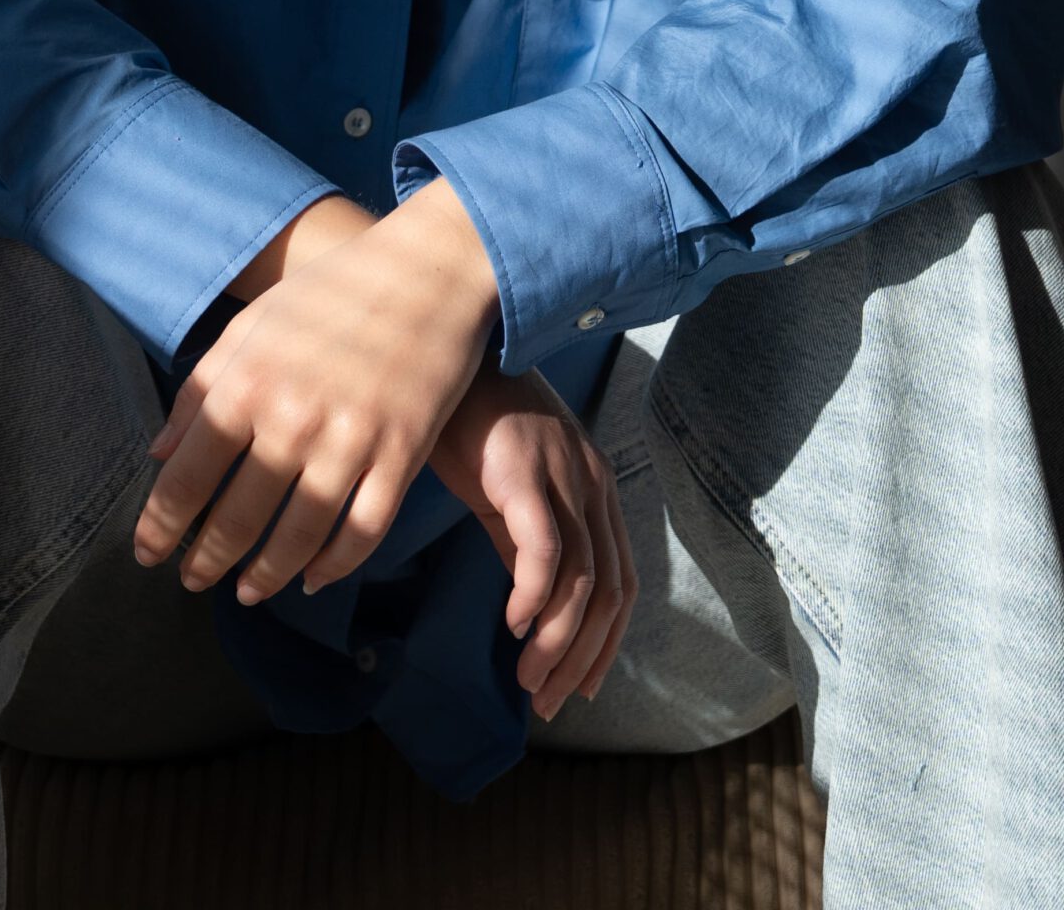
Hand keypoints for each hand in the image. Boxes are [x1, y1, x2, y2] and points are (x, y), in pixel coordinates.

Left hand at [132, 195, 497, 599]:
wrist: (429, 267)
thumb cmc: (333, 292)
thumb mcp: (253, 324)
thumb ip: (202, 387)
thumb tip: (159, 453)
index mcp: (248, 381)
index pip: (188, 475)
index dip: (161, 525)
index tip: (147, 554)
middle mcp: (294, 417)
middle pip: (238, 518)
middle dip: (207, 559)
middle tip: (192, 580)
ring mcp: (352, 440)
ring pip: (298, 538)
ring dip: (266, 575)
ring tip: (247, 591)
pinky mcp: (402, 454)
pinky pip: (363, 532)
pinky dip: (334, 567)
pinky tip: (312, 578)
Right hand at [427, 358, 638, 720]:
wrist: (443, 360)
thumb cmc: (469, 422)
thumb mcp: (507, 491)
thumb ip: (524, 544)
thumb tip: (531, 611)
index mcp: (594, 485)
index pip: (620, 581)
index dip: (605, 642)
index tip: (579, 688)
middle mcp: (590, 481)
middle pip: (608, 590)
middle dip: (582, 657)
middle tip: (548, 701)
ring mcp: (561, 474)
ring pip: (580, 579)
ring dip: (556, 642)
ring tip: (528, 680)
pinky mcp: (523, 472)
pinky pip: (543, 549)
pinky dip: (534, 597)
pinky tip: (515, 626)